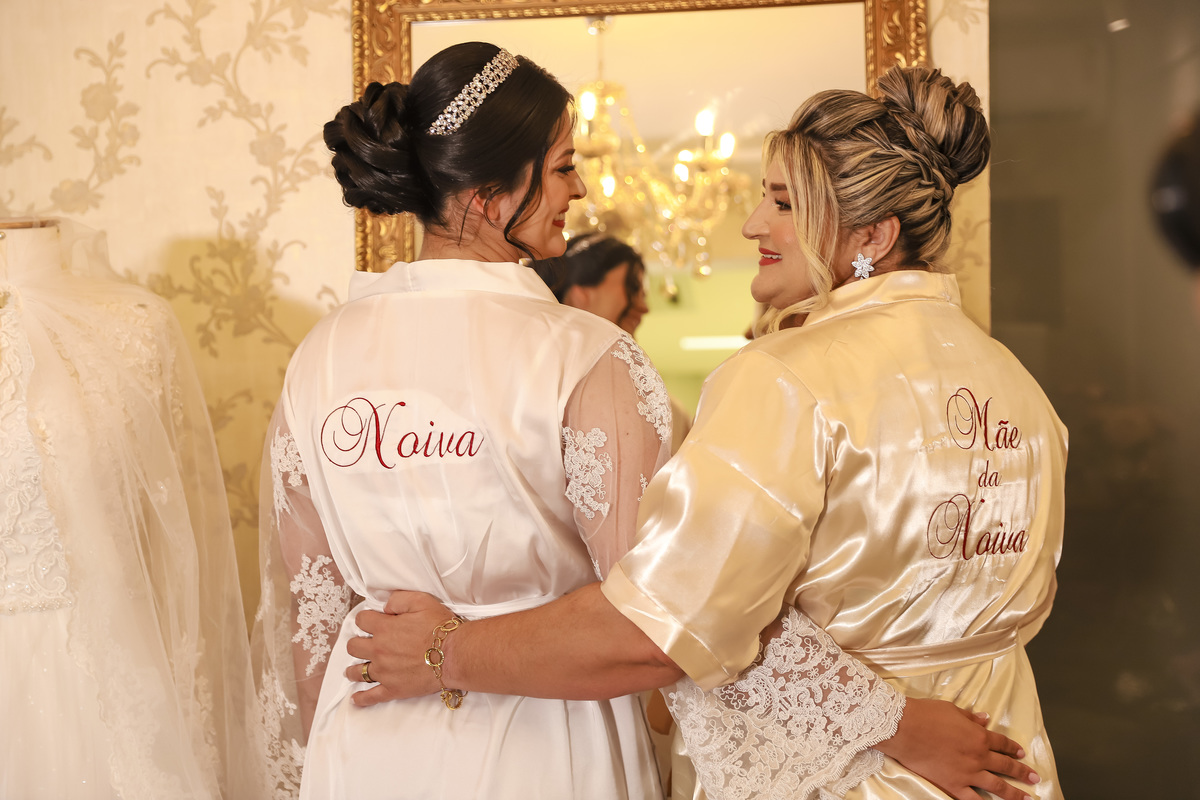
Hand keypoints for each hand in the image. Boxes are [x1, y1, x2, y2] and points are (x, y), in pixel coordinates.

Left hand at [344, 590, 455, 706]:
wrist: (453, 654)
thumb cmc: (440, 627)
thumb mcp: (422, 601)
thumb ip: (398, 599)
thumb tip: (385, 606)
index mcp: (384, 628)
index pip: (361, 620)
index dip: (365, 619)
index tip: (370, 621)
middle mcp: (379, 650)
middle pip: (353, 647)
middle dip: (357, 643)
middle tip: (364, 644)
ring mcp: (384, 672)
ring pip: (357, 672)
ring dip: (354, 669)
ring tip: (354, 669)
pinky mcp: (392, 689)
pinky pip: (370, 696)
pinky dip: (361, 698)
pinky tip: (356, 698)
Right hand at [875, 698, 1038, 799]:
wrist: (905, 728)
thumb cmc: (926, 715)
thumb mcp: (952, 710)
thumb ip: (970, 717)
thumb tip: (985, 718)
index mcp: (979, 736)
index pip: (1002, 743)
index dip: (1013, 748)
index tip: (1021, 753)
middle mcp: (978, 756)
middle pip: (1004, 766)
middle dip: (1021, 773)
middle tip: (1034, 778)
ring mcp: (967, 773)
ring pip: (996, 786)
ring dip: (1013, 793)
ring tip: (1025, 798)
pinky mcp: (953, 785)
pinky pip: (972, 799)